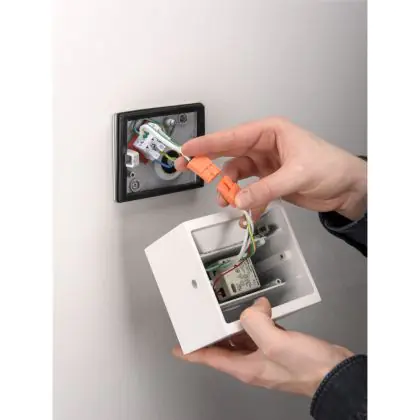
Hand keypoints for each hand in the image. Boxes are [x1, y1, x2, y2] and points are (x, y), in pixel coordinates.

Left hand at [173, 298, 352, 396]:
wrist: (336, 374)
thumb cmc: (309, 369)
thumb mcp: (275, 343)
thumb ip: (257, 322)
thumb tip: (253, 307)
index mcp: (246, 367)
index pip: (210, 359)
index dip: (192, 353)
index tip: (178, 348)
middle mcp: (253, 363)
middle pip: (224, 347)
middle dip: (213, 332)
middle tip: (203, 318)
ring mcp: (266, 356)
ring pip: (242, 338)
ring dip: (236, 324)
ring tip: (229, 309)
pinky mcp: (279, 349)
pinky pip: (260, 333)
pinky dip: (256, 321)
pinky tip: (261, 311)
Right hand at [176, 118, 366, 220]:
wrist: (347, 187)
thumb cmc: (330, 167)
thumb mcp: (297, 175)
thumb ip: (265, 188)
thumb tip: (239, 200)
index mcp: (270, 132)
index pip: (232, 137)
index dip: (207, 144)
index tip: (188, 150)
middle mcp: (264, 146)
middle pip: (229, 154)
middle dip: (210, 164)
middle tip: (188, 169)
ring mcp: (265, 165)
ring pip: (237, 176)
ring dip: (230, 190)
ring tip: (227, 202)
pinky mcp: (269, 181)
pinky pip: (249, 191)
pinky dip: (247, 202)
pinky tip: (248, 213)